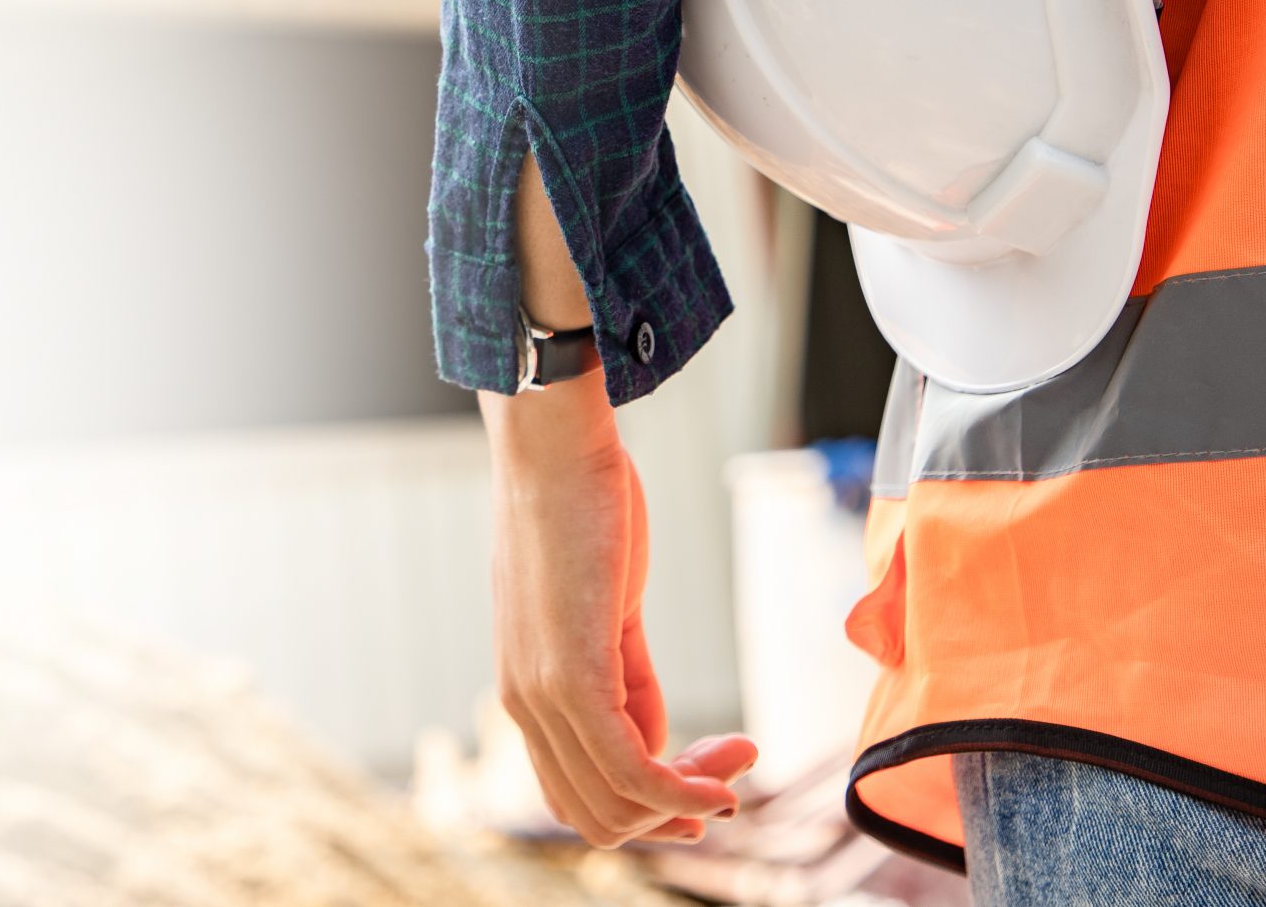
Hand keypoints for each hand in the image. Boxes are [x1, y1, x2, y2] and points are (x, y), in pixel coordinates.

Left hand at [480, 377, 755, 846]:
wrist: (554, 448)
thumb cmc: (582, 513)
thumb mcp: (609, 613)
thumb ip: (626, 679)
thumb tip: (655, 741)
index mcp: (527, 693)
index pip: (579, 796)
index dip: (648, 814)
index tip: (711, 788)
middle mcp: (523, 706)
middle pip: (598, 815)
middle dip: (675, 816)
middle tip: (734, 772)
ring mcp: (543, 696)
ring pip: (616, 806)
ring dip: (692, 801)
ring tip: (741, 757)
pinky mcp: (573, 678)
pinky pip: (630, 769)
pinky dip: (683, 793)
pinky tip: (725, 783)